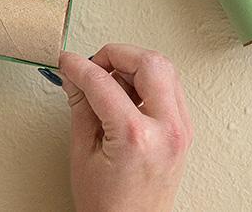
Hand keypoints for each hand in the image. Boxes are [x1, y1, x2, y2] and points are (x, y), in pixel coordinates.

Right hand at [58, 44, 192, 211]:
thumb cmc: (108, 206)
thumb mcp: (83, 153)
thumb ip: (80, 106)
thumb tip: (73, 76)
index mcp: (136, 138)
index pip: (104, 83)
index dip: (79, 66)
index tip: (67, 62)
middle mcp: (167, 130)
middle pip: (150, 62)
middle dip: (117, 55)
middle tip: (94, 67)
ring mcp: (181, 131)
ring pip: (165, 70)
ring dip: (134, 66)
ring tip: (109, 82)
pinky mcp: (184, 132)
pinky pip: (170, 88)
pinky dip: (147, 82)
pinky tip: (126, 94)